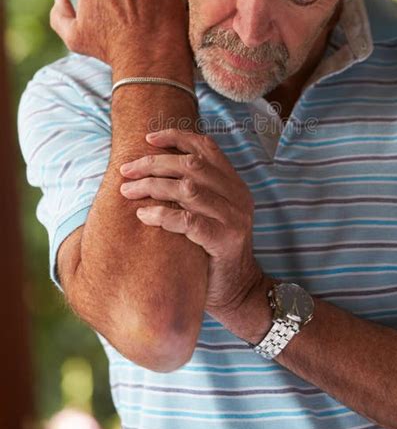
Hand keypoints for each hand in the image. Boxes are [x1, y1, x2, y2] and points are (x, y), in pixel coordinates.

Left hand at [119, 128, 262, 315]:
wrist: (238, 291)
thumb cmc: (211, 251)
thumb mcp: (206, 213)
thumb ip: (192, 190)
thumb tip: (150, 167)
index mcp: (233, 183)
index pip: (206, 146)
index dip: (176, 137)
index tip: (148, 138)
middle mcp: (237, 195)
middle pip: (192, 164)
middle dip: (154, 163)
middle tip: (126, 171)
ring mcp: (234, 217)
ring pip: (188, 188)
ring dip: (153, 186)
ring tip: (128, 191)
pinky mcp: (226, 240)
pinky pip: (189, 220)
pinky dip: (163, 215)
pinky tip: (143, 216)